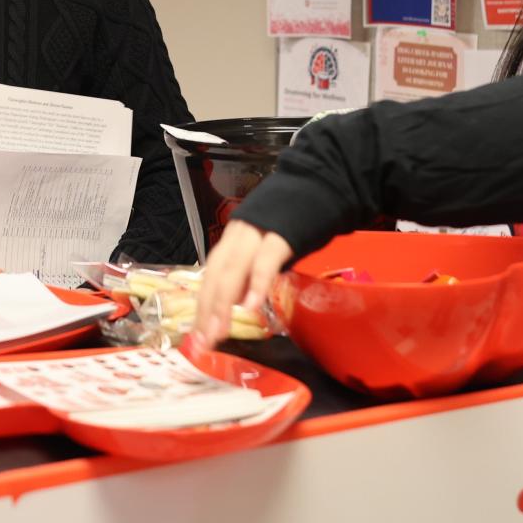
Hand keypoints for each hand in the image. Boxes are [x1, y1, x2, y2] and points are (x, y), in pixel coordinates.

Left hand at [194, 220, 293, 347]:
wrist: (324, 180)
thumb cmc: (298, 216)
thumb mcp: (267, 244)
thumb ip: (253, 270)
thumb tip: (238, 302)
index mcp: (235, 237)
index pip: (211, 274)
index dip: (203, 305)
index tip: (198, 336)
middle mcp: (239, 232)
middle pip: (216, 273)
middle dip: (208, 309)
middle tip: (205, 341)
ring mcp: (259, 230)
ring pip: (233, 268)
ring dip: (223, 302)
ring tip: (220, 331)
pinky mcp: (284, 232)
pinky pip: (266, 260)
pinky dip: (256, 283)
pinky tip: (251, 306)